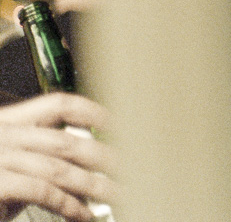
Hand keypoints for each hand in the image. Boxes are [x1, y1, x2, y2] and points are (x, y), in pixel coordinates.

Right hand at [0, 93, 116, 221]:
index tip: (119, 122)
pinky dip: (68, 205)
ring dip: (94, 185)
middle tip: (132, 168)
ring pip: (60, 167)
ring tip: (117, 196)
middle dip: (104, 156)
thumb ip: (33, 167)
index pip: (57, 104)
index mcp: (6, 123)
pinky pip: (43, 191)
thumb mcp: (5, 171)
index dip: (92, 110)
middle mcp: (2, 134)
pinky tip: (83, 215)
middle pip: (66, 140)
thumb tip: (72, 174)